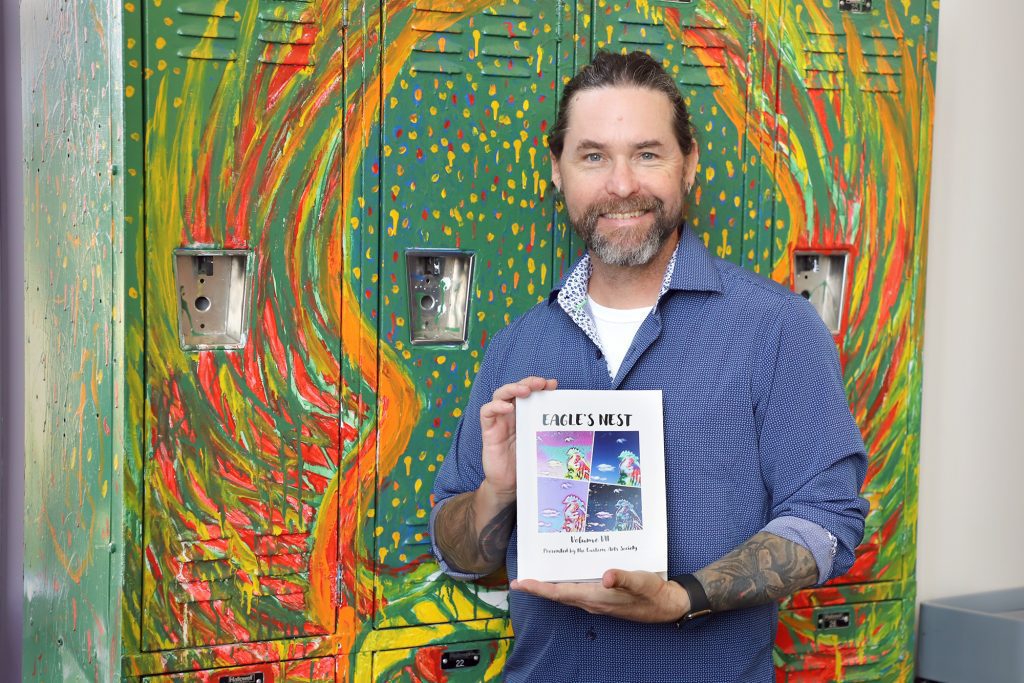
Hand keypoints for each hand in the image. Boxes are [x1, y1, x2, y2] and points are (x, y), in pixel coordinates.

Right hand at [479, 377, 556, 500]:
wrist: (508, 484)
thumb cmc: (525, 463)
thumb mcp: (539, 442)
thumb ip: (547, 430)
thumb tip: (568, 421)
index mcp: (524, 415)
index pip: (529, 392)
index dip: (539, 385)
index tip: (553, 385)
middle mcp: (511, 414)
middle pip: (515, 389)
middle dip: (528, 382)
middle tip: (541, 383)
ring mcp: (499, 421)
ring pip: (500, 394)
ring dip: (512, 388)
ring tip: (525, 390)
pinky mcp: (488, 430)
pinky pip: (487, 412)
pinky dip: (496, 406)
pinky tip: (507, 408)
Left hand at [510, 569, 689, 622]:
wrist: (668, 605)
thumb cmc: (654, 593)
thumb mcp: (641, 581)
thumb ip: (624, 578)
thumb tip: (607, 577)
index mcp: (596, 597)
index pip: (560, 593)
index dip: (539, 589)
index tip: (520, 583)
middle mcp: (592, 602)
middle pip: (558, 595)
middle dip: (538, 588)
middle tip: (519, 580)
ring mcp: (597, 602)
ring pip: (567, 594)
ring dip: (549, 587)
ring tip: (535, 576)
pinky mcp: (603, 599)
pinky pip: (577, 592)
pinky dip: (564, 585)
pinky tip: (564, 575)